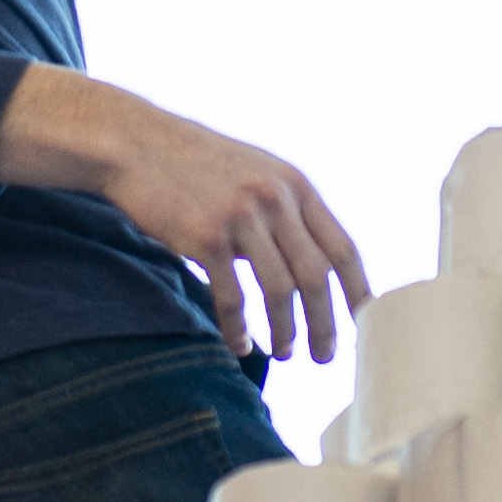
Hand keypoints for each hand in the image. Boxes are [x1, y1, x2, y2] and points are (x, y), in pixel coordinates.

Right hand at [0, 66, 374, 360]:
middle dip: (325, 324)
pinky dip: (238, 328)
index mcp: (296, 186)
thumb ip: (287, 209)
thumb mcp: (257, 171)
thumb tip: (314, 263)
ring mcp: (241, 217)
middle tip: (325, 356)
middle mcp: (276, 199)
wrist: (137, 145)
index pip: (343, 248)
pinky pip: (232, 297)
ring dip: (286, 332)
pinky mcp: (205, 237)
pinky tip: (240, 344)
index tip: (363, 322)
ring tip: (284, 353)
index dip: (358, 291)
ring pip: (280, 291)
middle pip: (317, 277)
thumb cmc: (197, 164)